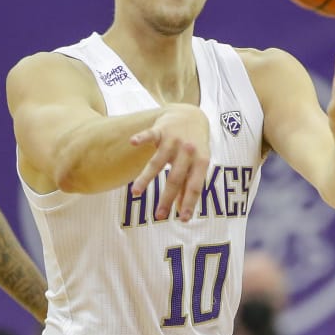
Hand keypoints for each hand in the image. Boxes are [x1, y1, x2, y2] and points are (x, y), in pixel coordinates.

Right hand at [129, 103, 211, 220]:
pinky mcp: (160, 129)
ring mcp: (173, 140)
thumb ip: (189, 187)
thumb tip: (183, 212)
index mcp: (201, 162)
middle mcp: (188, 151)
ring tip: (135, 194)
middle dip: (166, 198)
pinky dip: (141, 138)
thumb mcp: (197, 165)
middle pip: (175, 178)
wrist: (191, 115)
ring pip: (158, 162)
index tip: (183, 219)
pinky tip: (133, 142)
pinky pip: (149, 135)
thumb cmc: (195, 148)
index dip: (190, 203)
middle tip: (158, 216)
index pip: (195, 186)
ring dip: (146, 178)